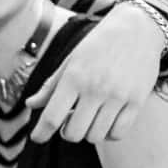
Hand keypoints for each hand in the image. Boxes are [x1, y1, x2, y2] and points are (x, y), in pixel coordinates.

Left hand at [28, 2, 164, 142]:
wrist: (137, 28)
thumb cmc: (99, 44)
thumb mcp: (71, 60)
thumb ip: (51, 85)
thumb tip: (31, 105)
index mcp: (74, 77)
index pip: (52, 116)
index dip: (41, 133)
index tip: (37, 138)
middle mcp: (95, 89)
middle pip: (74, 133)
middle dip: (67, 132)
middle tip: (68, 121)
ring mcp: (118, 97)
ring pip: (96, 136)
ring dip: (88, 132)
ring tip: (88, 119)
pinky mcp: (137, 102)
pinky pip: (118, 133)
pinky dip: (108, 133)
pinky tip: (105, 121)